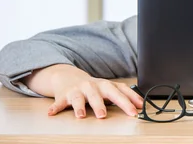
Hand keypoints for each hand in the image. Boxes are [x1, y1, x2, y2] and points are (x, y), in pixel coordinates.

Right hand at [22, 64, 142, 118]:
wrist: (69, 76)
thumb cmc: (94, 87)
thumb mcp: (109, 89)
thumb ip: (123, 96)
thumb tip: (141, 105)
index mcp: (106, 85)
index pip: (119, 91)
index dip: (128, 100)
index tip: (136, 110)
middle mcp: (92, 86)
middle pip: (99, 94)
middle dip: (101, 104)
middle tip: (103, 116)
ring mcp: (77, 90)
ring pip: (79, 98)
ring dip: (79, 107)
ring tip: (80, 116)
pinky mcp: (63, 96)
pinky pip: (58, 103)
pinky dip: (55, 107)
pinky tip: (51, 113)